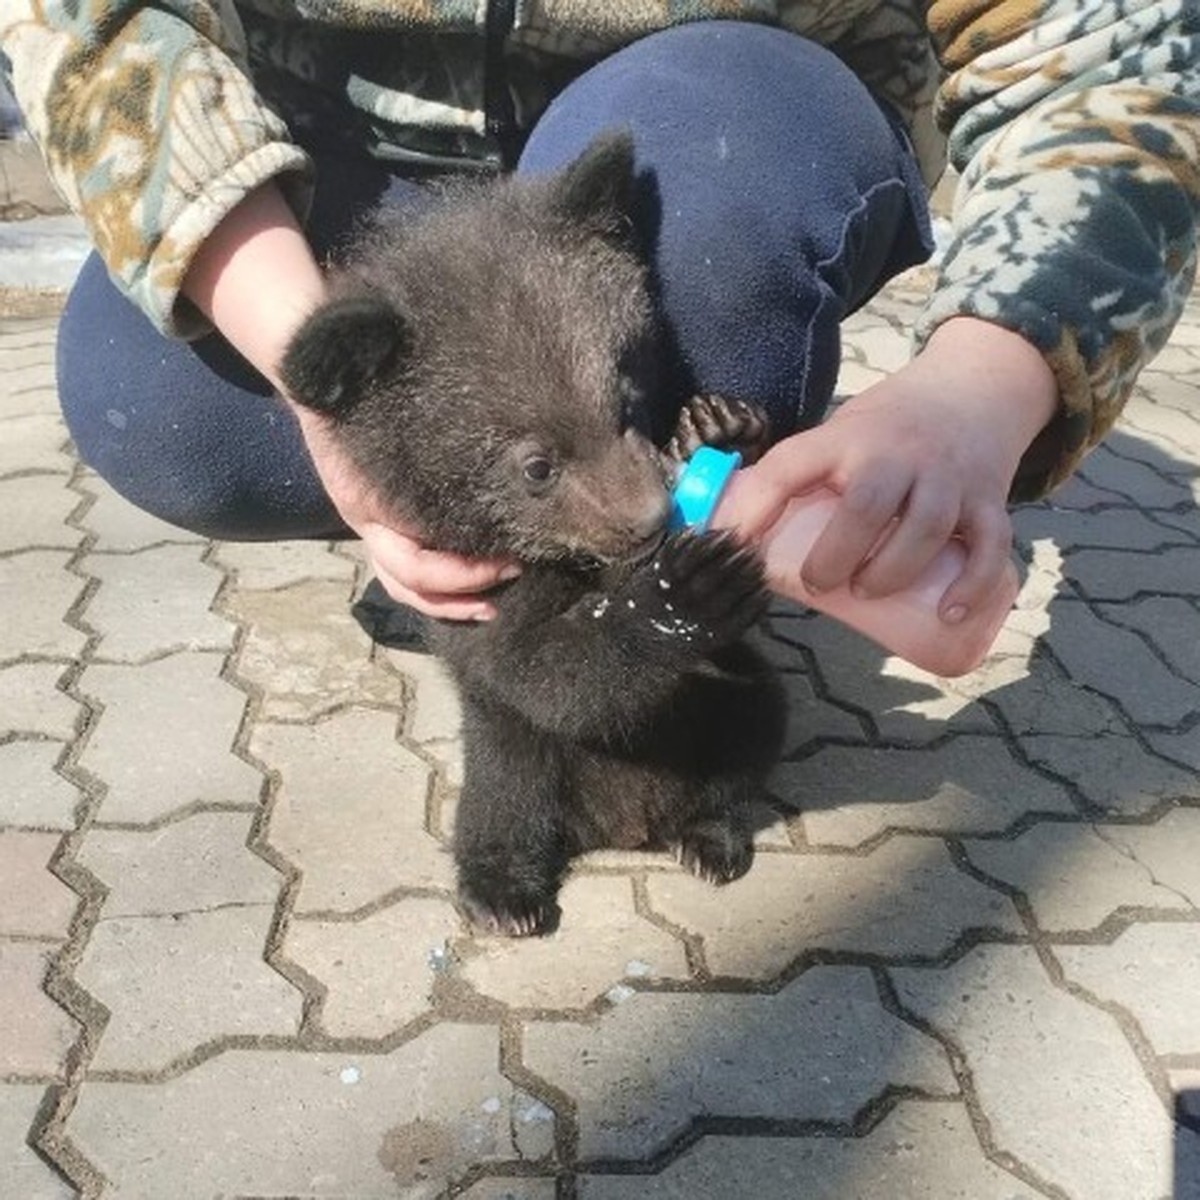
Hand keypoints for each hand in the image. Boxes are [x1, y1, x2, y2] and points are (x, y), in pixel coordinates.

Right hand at [182, 182, 518, 620]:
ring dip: (451, 601)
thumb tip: (499, 431)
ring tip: (495, 600)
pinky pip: (409, 571)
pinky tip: (479, 580)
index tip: (511, 561)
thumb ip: (431, 437)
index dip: (461, 575)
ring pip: (406, 587)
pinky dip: (442, 586)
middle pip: (410, 587)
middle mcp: (370, 525)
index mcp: (369, 505)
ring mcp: (375, 527)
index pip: (414, 564)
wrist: (324, 372)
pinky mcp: (386, 522)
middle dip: (462, 595)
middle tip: (514, 577)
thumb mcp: (389, 415)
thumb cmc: (363, 390)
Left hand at [715, 318, 1056, 622]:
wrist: (972, 391)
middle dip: (837, 554)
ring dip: (893, 570)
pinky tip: (949, 613)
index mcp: (847, 437)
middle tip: (818, 584)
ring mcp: (948, 476)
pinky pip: (989, 545)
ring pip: (927, 527)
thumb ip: (799, 475)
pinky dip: (973, 583)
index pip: (792, 464)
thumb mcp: (840, 433)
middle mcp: (899, 454)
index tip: (733, 546)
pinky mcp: (988, 499)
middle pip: (866, 505)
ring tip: (867, 594)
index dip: (757, 505)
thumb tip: (738, 532)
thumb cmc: (888, 428)